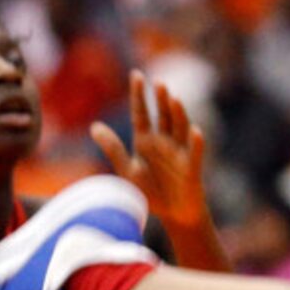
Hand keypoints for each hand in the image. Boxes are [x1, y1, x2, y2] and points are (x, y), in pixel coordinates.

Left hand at [93, 72, 208, 231]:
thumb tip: (94, 126)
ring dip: (178, 114)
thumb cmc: (151, 192)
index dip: (139, 95)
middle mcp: (164, 142)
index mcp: (146, 141)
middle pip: (162, 116)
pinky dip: (195, 141)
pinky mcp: (191, 167)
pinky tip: (193, 130)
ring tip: (173, 99)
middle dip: (160, 100)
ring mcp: (179, 152)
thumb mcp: (127, 170)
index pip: (141, 114)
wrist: (172, 214)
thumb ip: (113, 148)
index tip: (136, 74)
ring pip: (179, 128)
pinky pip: (194, 151)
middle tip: (157, 83)